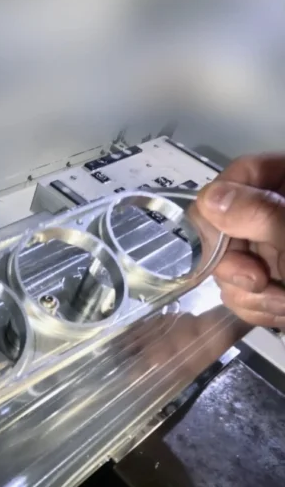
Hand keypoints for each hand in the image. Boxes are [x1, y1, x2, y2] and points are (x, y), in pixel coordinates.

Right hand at [197, 154, 284, 326]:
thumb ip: (260, 215)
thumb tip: (209, 199)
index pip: (240, 175)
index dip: (221, 208)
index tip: (219, 241)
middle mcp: (278, 211)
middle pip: (227, 226)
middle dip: (236, 264)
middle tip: (260, 280)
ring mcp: (275, 248)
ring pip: (231, 265)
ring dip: (251, 295)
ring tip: (283, 302)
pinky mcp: (275, 280)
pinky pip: (244, 292)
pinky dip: (259, 308)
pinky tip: (282, 311)